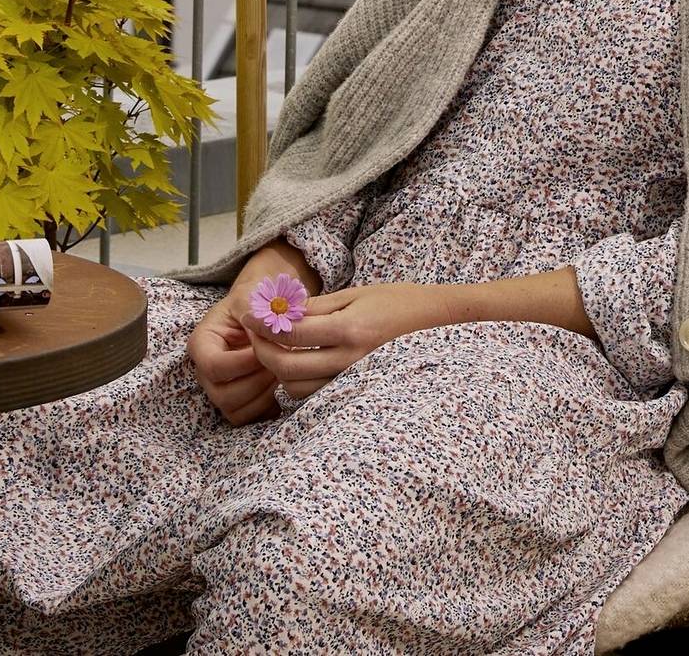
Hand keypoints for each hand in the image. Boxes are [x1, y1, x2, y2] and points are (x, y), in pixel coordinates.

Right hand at [186, 244, 309, 425]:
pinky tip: (279, 385)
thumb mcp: (250, 299)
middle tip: (277, 362)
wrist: (263, 313)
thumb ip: (253, 313)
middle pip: (222, 395)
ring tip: (279, 371)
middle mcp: (205, 372)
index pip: (214, 366)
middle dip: (256, 380)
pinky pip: (249, 419)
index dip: (243, 362)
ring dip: (263, 394)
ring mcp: (219, 390)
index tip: (265, 349)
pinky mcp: (237, 403)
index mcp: (201, 344)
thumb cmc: (254, 303)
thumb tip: (264, 333)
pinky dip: (267, 407)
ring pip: (235, 411)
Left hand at [247, 280, 468, 402]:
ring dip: (278, 369)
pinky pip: (315, 395)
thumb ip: (316, 307)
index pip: (290, 333)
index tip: (247, 313)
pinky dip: (299, 381)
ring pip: (296, 388)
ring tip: (277, 346)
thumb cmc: (398, 302)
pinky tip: (299, 361)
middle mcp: (350, 360)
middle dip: (262, 349)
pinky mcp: (356, 392)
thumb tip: (277, 312)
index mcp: (349, 329)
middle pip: (286, 366)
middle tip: (254, 332)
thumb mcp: (357, 294)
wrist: (440, 325)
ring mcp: (354, 381)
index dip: (262, 323)